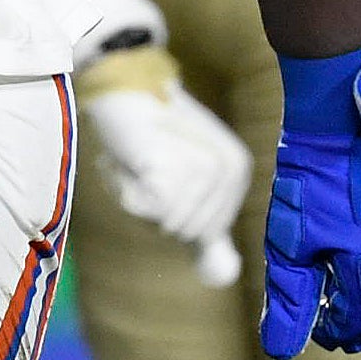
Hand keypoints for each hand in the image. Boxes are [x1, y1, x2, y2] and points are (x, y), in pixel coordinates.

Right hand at [64, 0, 250, 283]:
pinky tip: (127, 158)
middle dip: (154, 206)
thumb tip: (225, 274)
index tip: (164, 171)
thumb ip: (205, 228)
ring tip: (138, 157)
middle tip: (148, 162)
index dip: (172, 211)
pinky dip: (126, 189)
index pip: (205, 232)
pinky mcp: (174, 170)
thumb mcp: (183, 181)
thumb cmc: (149, 133)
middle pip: (184, 231)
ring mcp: (204, 171)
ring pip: (163, 222)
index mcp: (237, 171)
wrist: (123, 85)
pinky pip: (143, 208)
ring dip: (138, 195)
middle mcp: (229, 170)